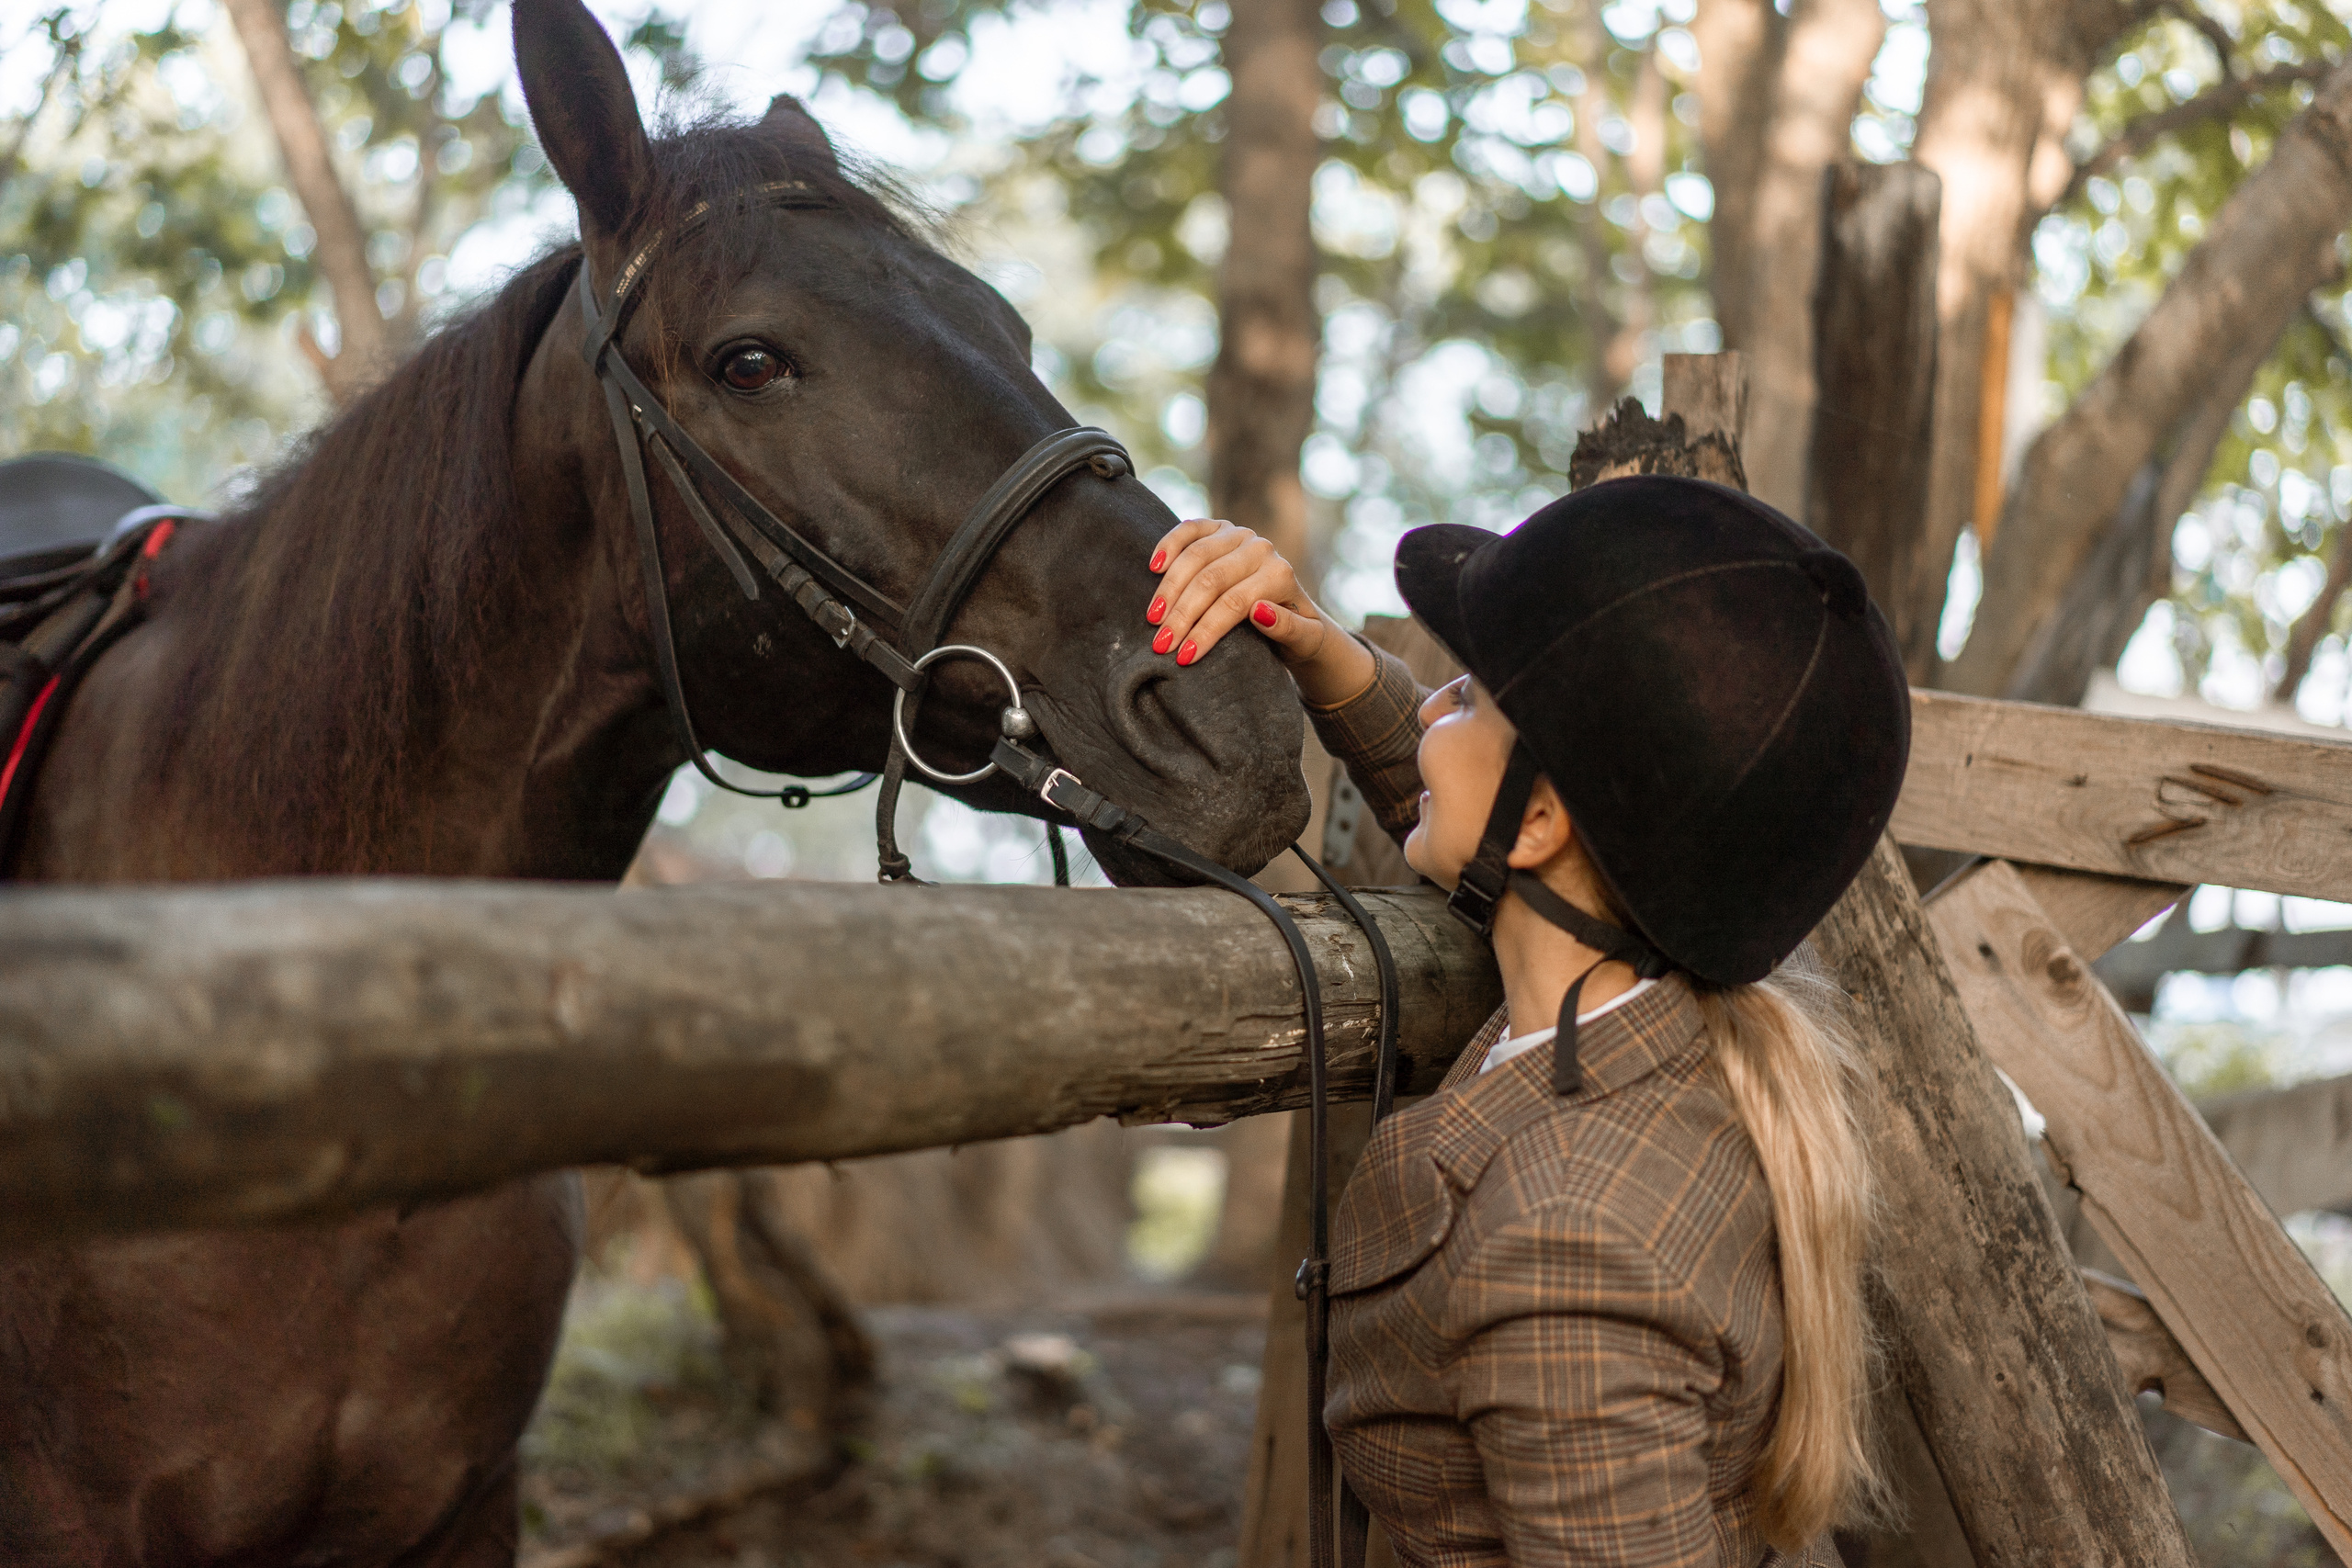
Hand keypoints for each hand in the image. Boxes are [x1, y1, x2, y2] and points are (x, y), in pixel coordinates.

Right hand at [1144, 519, 1374, 706]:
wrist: (1293, 608)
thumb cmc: (1296, 632)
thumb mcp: (1304, 640)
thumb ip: (1289, 629)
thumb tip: (1260, 611)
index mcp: (1280, 575)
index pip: (1234, 603)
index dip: (1206, 630)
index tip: (1183, 657)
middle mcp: (1260, 549)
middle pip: (1210, 580)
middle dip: (1182, 614)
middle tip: (1160, 644)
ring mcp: (1238, 535)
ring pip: (1195, 556)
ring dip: (1169, 589)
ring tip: (1153, 619)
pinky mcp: (1219, 527)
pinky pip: (1190, 529)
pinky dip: (1169, 544)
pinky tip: (1154, 568)